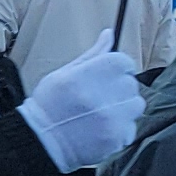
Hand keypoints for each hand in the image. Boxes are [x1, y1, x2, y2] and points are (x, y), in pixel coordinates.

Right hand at [16, 35, 144, 172]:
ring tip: (102, 113)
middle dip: (118, 89)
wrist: (39, 141)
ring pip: (135, 104)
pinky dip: (119, 128)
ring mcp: (113, 117)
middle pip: (131, 83)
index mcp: (90, 73)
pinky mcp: (117, 136)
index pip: (124, 62)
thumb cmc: (49, 105)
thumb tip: (109, 33)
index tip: (107, 77)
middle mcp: (105, 94)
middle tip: (98, 98)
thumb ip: (92, 54)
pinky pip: (130, 127)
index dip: (116, 69)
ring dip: (123, 108)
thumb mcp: (64, 73)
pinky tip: (101, 128)